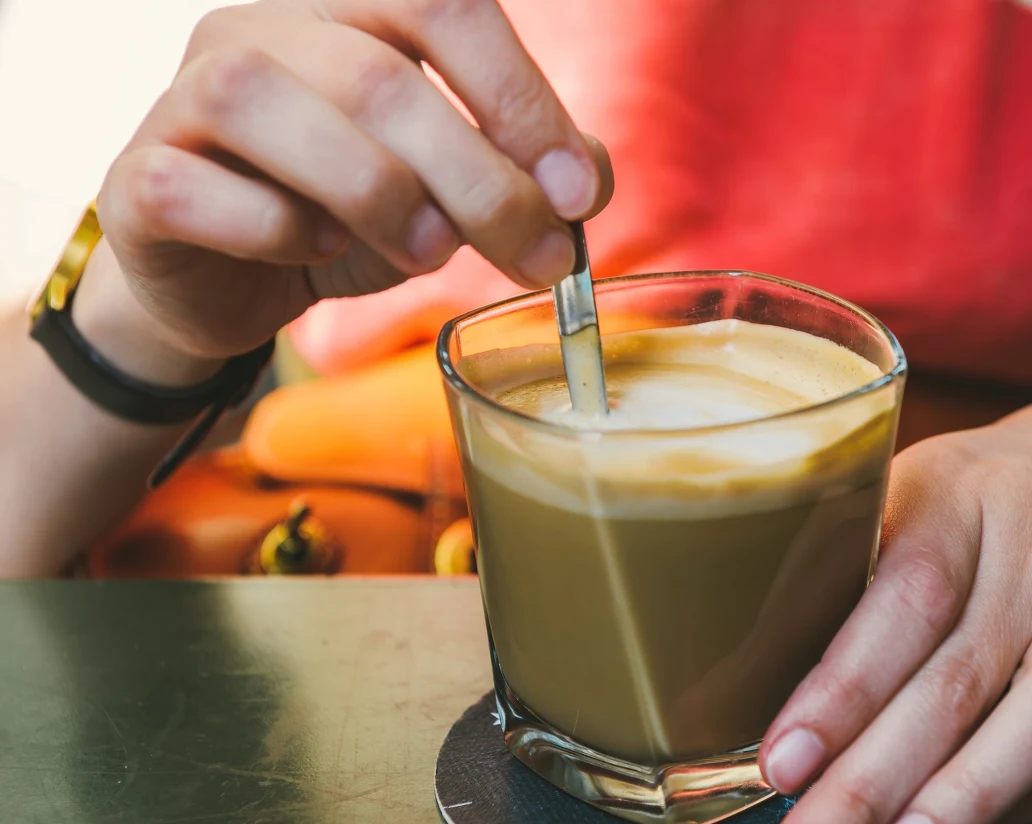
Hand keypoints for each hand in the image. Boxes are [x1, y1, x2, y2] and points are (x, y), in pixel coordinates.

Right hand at [90, 0, 612, 369]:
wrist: (235, 283)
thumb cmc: (352, 219)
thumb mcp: (453, 193)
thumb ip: (523, 171)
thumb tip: (587, 178)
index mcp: (349, 12)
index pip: (442, 5)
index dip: (520, 98)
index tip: (574, 194)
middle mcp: (262, 30)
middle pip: (375, 74)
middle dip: (476, 179)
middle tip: (534, 254)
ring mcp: (186, 97)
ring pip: (265, 103)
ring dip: (372, 190)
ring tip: (428, 252)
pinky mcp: (138, 180)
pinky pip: (192, 187)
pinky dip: (268, 225)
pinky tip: (313, 249)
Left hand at [753, 380, 1031, 823]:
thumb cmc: (999, 490)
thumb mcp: (917, 487)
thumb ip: (842, 568)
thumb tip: (731, 680)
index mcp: (957, 496)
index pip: (900, 597)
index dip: (841, 688)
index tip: (782, 762)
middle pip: (954, 678)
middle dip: (869, 784)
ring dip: (963, 801)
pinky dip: (1030, 800)